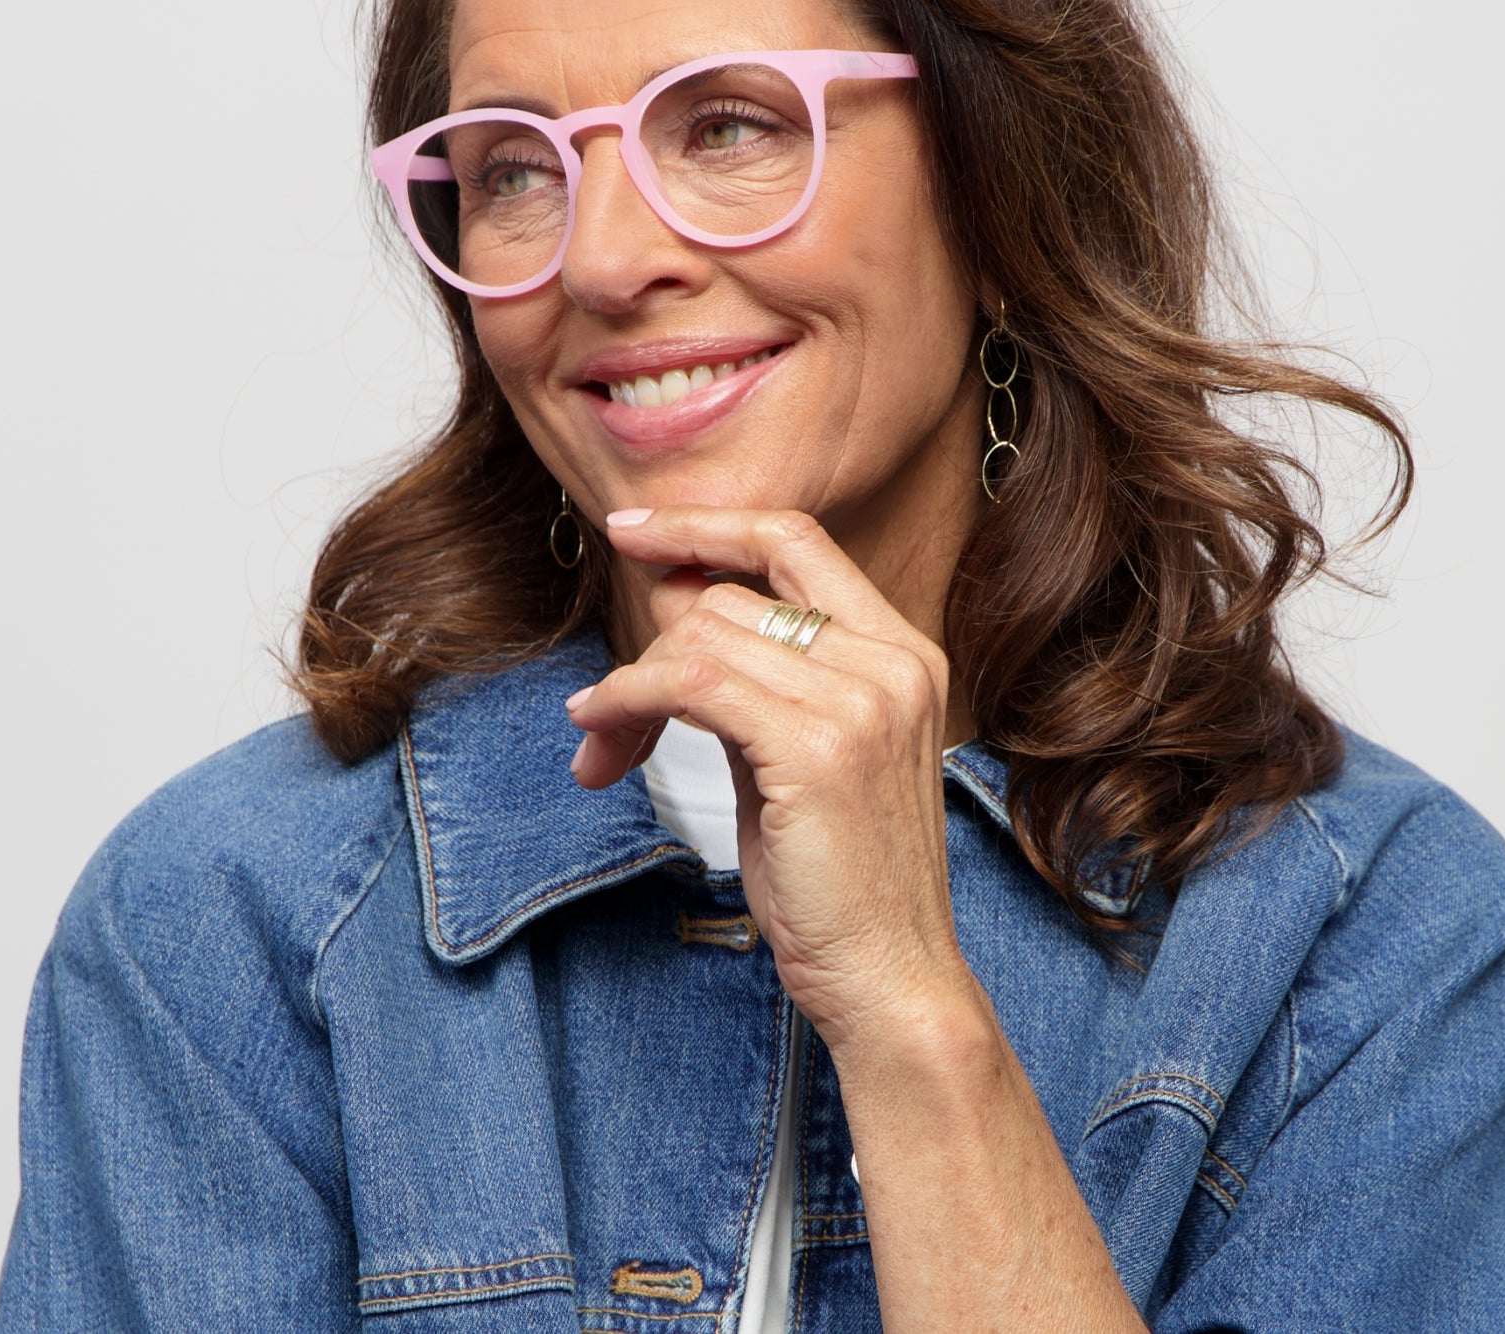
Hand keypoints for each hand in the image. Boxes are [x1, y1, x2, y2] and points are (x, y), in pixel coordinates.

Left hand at [565, 505, 972, 1050]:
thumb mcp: (802, 756)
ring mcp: (863, 700)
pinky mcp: (818, 746)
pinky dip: (628, 699)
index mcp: (903, 652)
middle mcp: (893, 661)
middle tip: (605, 708)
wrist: (891, 980)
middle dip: (649, 643)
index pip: (797, 539)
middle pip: (730, 594)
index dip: (708, 525)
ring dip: (629, 684)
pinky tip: (601, 734)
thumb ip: (756, 678)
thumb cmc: (844, 882)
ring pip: (702, 635)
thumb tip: (675, 607)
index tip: (634, 530)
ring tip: (602, 737)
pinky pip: (690, 684)